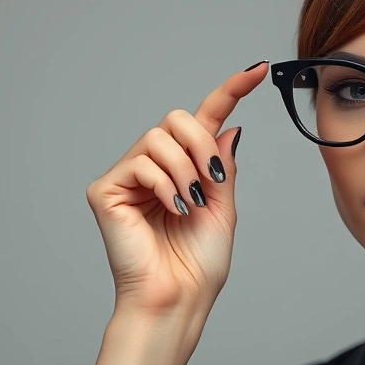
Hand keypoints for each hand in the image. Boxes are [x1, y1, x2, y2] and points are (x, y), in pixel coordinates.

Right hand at [85, 61, 266, 317]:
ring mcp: (128, 177)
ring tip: (190, 203)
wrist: (179, 295)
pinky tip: (172, 209)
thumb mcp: (224, 205)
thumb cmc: (199, 261)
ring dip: (185, 170)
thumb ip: (223, 165)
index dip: (231, 90)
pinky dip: (165, 185)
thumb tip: (229, 126)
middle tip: (212, 180)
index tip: (258, 69)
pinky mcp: (106, 190)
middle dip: (200, 143)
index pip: (205, 118)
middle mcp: (154, 166)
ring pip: (158, 138)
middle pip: (175, 119)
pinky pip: (140, 163)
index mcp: (186, 168)